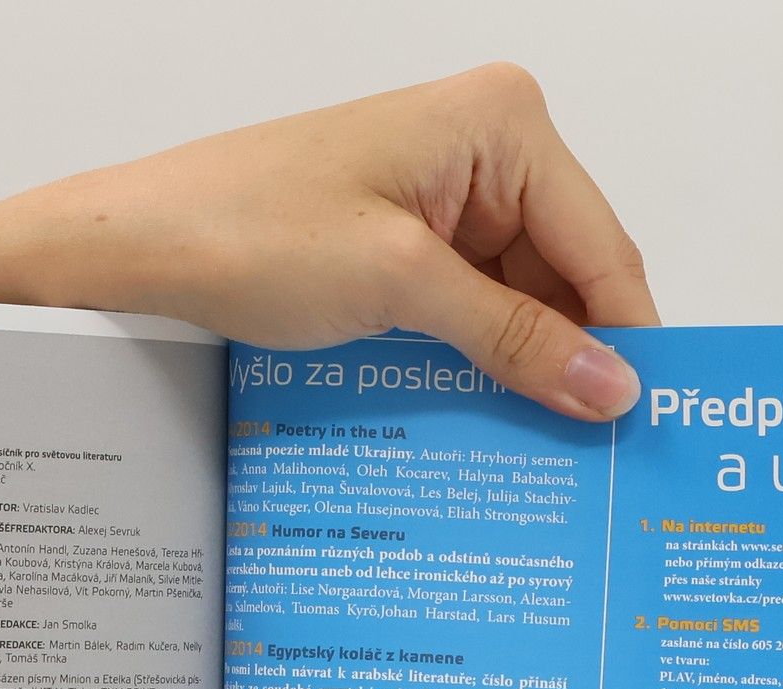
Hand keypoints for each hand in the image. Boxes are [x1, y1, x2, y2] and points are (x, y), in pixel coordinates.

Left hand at [0, 65, 658, 420]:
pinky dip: (477, 367)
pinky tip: (485, 429)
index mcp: (504, 124)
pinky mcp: (403, 241)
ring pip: (521, 303)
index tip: (651, 434)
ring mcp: (444, 196)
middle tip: (600, 469)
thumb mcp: (399, 289)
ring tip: (546, 466)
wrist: (131, 249)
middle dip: (577, 363)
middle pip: (570, 277)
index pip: (605, 248)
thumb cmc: (248, 232)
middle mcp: (487, 147)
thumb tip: (613, 389)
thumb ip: (515, 339)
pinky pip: (469, 311)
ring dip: (525, 376)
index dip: (630, 344)